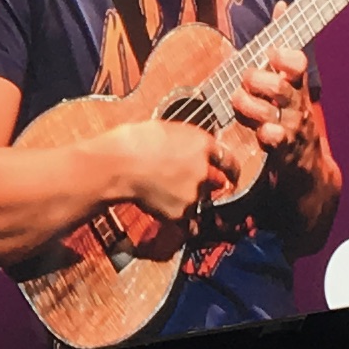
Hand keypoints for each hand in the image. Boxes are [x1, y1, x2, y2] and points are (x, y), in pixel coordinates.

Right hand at [106, 116, 221, 223]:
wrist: (117, 165)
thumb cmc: (132, 142)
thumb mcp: (165, 130)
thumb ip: (184, 141)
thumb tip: (187, 148)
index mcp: (202, 143)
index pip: (228, 159)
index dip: (231, 168)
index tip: (231, 174)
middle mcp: (204, 169)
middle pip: (216, 181)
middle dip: (205, 183)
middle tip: (186, 182)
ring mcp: (194, 192)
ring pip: (198, 199)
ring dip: (186, 198)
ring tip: (160, 191)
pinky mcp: (182, 212)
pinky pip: (185, 219)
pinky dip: (177, 217)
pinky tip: (159, 207)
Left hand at [228, 43, 312, 154]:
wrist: (308, 163)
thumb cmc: (288, 119)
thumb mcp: (288, 92)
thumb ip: (275, 65)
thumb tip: (257, 28)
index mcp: (297, 87)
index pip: (298, 64)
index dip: (285, 56)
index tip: (271, 53)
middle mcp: (296, 105)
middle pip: (277, 86)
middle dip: (255, 80)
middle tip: (244, 80)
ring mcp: (290, 127)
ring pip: (267, 111)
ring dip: (246, 104)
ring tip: (237, 100)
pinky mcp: (283, 149)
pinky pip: (272, 138)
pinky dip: (262, 132)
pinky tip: (258, 130)